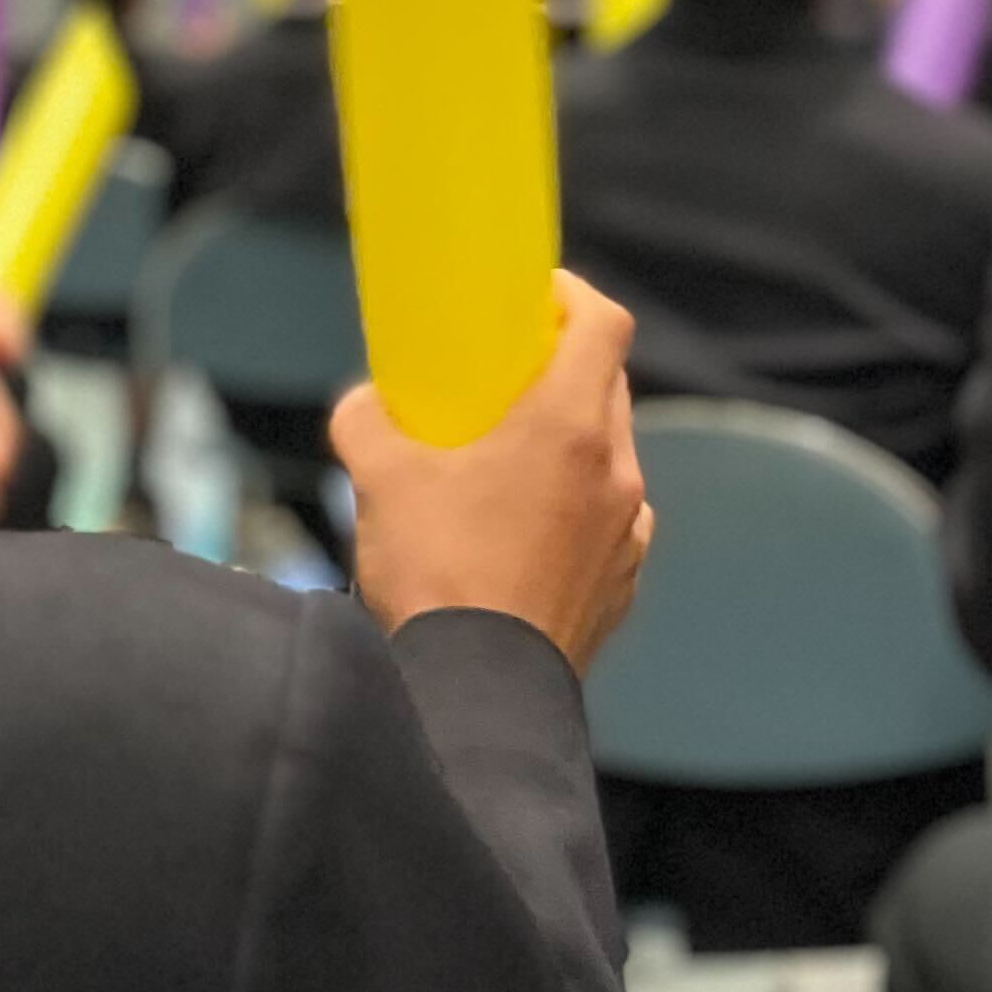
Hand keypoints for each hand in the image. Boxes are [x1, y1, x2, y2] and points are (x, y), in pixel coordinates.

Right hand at [332, 273, 652, 674]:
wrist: (476, 695)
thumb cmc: (436, 575)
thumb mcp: (379, 479)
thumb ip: (367, 420)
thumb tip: (364, 405)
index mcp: (569, 427)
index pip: (603, 324)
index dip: (571, 297)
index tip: (534, 299)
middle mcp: (615, 473)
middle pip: (606, 386)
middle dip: (561, 368)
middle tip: (504, 377)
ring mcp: (627, 535)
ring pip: (608, 458)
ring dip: (569, 445)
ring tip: (506, 465)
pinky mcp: (620, 587)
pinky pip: (607, 523)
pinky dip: (574, 509)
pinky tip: (520, 534)